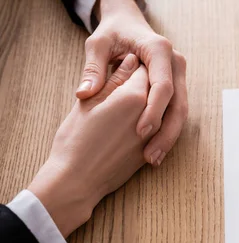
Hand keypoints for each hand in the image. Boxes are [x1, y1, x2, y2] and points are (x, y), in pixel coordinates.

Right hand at [29, 55, 148, 237]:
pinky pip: (158, 129)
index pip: (142, 69)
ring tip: (125, 104)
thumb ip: (114, 80)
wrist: (76, 181)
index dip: (132, 65)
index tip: (120, 66)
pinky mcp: (151, 151)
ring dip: (149, 102)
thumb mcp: (89, 102)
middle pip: (155, 88)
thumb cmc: (75, 140)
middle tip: (122, 83)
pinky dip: (151, 121)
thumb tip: (131, 61)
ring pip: (160, 109)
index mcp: (134, 96)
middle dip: (143, 83)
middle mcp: (151, 115)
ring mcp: (154, 135)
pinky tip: (134, 122)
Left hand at [76, 0, 187, 166]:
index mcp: (159, 49)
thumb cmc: (112, 33)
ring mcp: (179, 75)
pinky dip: (168, 131)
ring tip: (153, 159)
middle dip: (166, 132)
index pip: (162, 85)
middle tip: (151, 156)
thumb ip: (93, 69)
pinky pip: (176, 111)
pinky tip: (155, 150)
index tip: (140, 132)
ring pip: (181, 111)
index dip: (153, 111)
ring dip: (169, 137)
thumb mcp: (97, 45)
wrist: (128, 22)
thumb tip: (84, 94)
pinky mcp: (177, 85)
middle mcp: (175, 61)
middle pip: (178, 103)